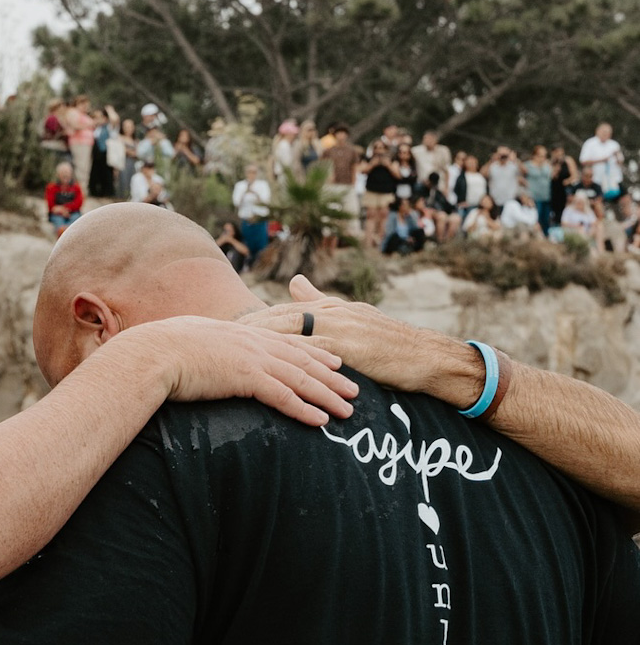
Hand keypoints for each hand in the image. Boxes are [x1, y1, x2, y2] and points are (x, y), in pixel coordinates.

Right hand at [132, 317, 358, 426]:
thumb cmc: (163, 350)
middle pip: (303, 360)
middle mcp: (254, 342)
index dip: (315, 352)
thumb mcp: (192, 341)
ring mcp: (252, 358)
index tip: (336, 360)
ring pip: (301, 378)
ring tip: (348, 410)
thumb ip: (209, 348)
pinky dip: (304, 409)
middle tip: (355, 389)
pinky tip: (320, 420)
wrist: (154, 352)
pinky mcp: (245, 377)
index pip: (288, 343)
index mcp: (243, 333)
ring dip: (328, 395)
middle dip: (332, 375)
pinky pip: (283, 396)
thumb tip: (205, 356)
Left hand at [237, 276, 472, 394]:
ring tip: (233, 349)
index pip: (284, 312)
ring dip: (260, 339)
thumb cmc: (390, 345)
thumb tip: (294, 282)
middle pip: (280, 317)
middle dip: (248, 327)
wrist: (427, 357)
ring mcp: (342, 327)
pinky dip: (289, 353)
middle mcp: (333, 313)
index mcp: (331, 308)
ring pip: (292, 329)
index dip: (254, 319)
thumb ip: (319, 301)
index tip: (227, 327)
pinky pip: (313, 349)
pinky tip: (268, 362)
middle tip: (218, 336)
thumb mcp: (353, 319)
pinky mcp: (351, 346)